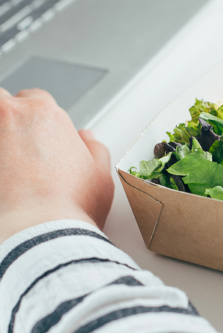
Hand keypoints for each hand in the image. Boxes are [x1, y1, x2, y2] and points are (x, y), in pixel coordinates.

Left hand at [0, 88, 113, 242]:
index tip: (42, 135)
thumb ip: (95, 149)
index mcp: (46, 115)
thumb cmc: (72, 206)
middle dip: (9, 116)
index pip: (36, 99)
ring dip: (0, 135)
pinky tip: (3, 181)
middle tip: (17, 143)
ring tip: (8, 160)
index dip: (40, 118)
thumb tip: (87, 140)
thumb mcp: (101, 175)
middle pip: (2, 101)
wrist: (41, 234)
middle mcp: (11, 118)